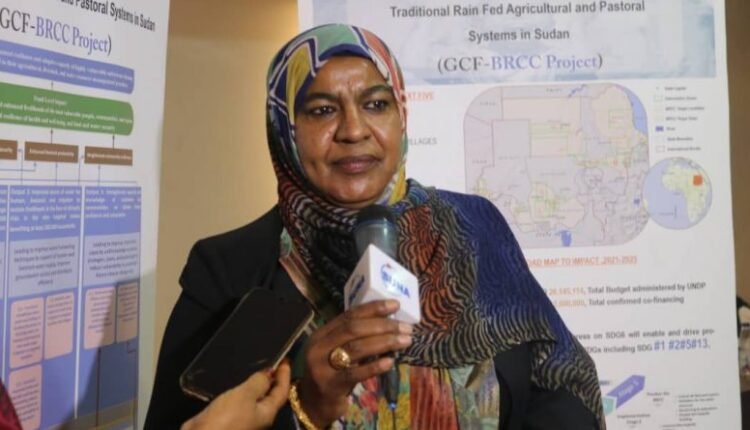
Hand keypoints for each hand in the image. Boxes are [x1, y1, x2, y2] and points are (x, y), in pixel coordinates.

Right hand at [181, 361, 291, 429]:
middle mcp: (258, 418)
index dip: (285, 375)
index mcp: (268, 413)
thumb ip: (259, 383)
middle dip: (272, 380)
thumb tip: (270, 372)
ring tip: (254, 368)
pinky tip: (235, 383)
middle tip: (271, 361)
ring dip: (255, 385)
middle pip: (270, 396)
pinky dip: (241, 391)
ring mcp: (242, 420)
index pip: (282, 392)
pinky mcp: (227, 419)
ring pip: (254, 399)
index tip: (285, 359)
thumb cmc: (228, 417)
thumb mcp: (246, 395)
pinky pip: (239, 402)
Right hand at [297, 300, 412, 426]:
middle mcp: (319, 347)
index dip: (373, 308)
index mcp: (322, 334)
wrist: (313, 405)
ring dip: (384, 342)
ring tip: (404, 341)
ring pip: (356, 348)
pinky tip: (390, 362)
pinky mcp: (330, 385)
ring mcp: (322, 366)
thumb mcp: (337, 352)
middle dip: (382, 325)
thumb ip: (354, 338)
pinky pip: (355, 373)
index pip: (349, 315)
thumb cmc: (332, 374)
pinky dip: (374, 366)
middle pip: (353, 329)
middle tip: (405, 327)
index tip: (395, 305)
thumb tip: (388, 323)